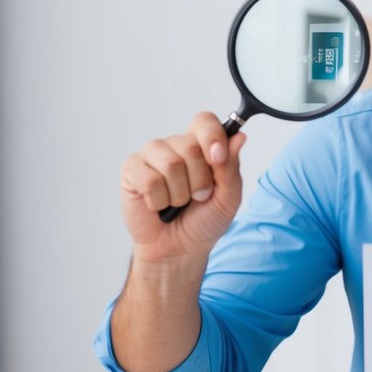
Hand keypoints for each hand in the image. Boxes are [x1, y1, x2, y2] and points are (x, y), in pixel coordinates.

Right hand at [120, 112, 246, 262]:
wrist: (180, 249)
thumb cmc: (203, 221)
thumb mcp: (228, 197)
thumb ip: (231, 167)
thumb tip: (239, 136)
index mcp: (200, 145)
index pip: (204, 121)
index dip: (212, 137)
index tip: (218, 159)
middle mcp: (174, 146)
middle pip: (190, 146)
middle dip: (199, 180)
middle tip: (197, 197)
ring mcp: (151, 156)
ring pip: (171, 164)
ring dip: (179, 194)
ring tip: (177, 202)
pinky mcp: (132, 171)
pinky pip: (149, 180)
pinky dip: (159, 201)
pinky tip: (158, 205)